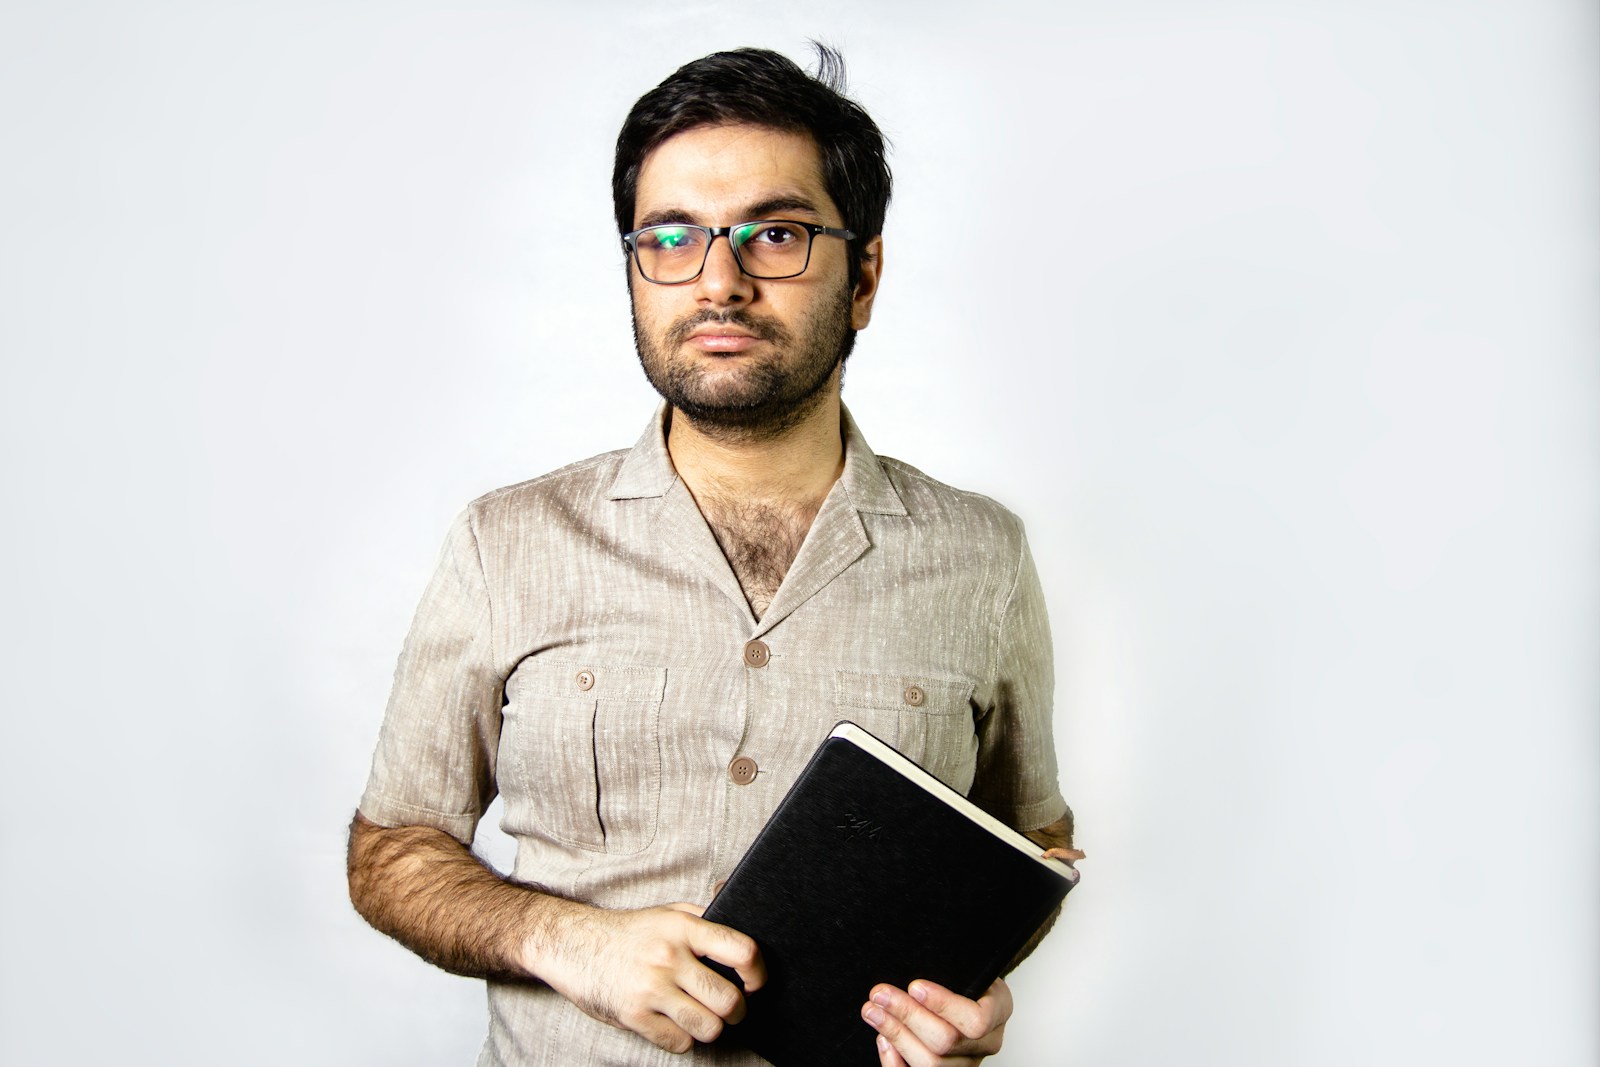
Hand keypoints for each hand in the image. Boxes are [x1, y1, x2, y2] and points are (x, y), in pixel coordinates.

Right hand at [531, 901, 765, 1053]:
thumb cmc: (629, 932)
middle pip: (729, 1000)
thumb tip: (742, 912)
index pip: (741, 951)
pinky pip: (679, 1042)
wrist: (575, 945)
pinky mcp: (634, 1015)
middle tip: (731, 1008)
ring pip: (708, 1027)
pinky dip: (683, 1038)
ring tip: (703, 1016)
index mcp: (683, 928)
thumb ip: (705, 917)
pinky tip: (675, 1022)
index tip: (754, 982)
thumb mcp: (668, 912)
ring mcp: (651, 989)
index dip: (757, 973)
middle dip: (737, 1010)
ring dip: (711, 1027)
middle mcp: (669, 957)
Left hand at [862, 977, 1012, 1065]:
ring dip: (895, 1034)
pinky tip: (882, 1039)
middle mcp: (986, 1044)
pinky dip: (894, 1061)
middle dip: (908, 1016)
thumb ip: (951, 968)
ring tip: (873, 1011)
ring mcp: (966, 1063)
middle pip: (946, 1042)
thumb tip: (915, 972)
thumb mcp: (968, 965)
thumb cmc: (966, 975)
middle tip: (880, 994)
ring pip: (930, 1063)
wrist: (969, 993)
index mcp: (998, 1013)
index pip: (976, 1021)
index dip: (943, 1005)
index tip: (914, 986)